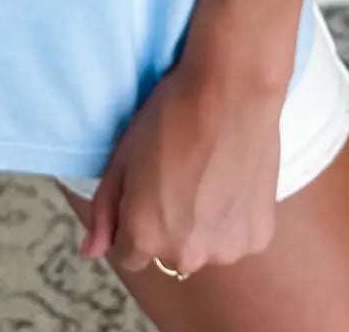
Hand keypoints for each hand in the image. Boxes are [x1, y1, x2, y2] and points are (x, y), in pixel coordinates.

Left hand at [78, 49, 281, 277]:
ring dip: (203, 227)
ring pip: (204, 247)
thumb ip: (104, 210)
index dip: (133, 222)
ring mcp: (225, 251)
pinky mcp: (257, 238)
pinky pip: (236, 238)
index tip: (147, 192)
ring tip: (210, 178)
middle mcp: (184, 256)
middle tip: (180, 178)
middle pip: (168, 253)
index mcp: (144, 236)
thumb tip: (90, 252)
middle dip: (168, 227)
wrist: (231, 92)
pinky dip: (233, 220)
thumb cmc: (169, 117)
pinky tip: (233, 181)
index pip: (128, 254)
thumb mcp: (122, 156)